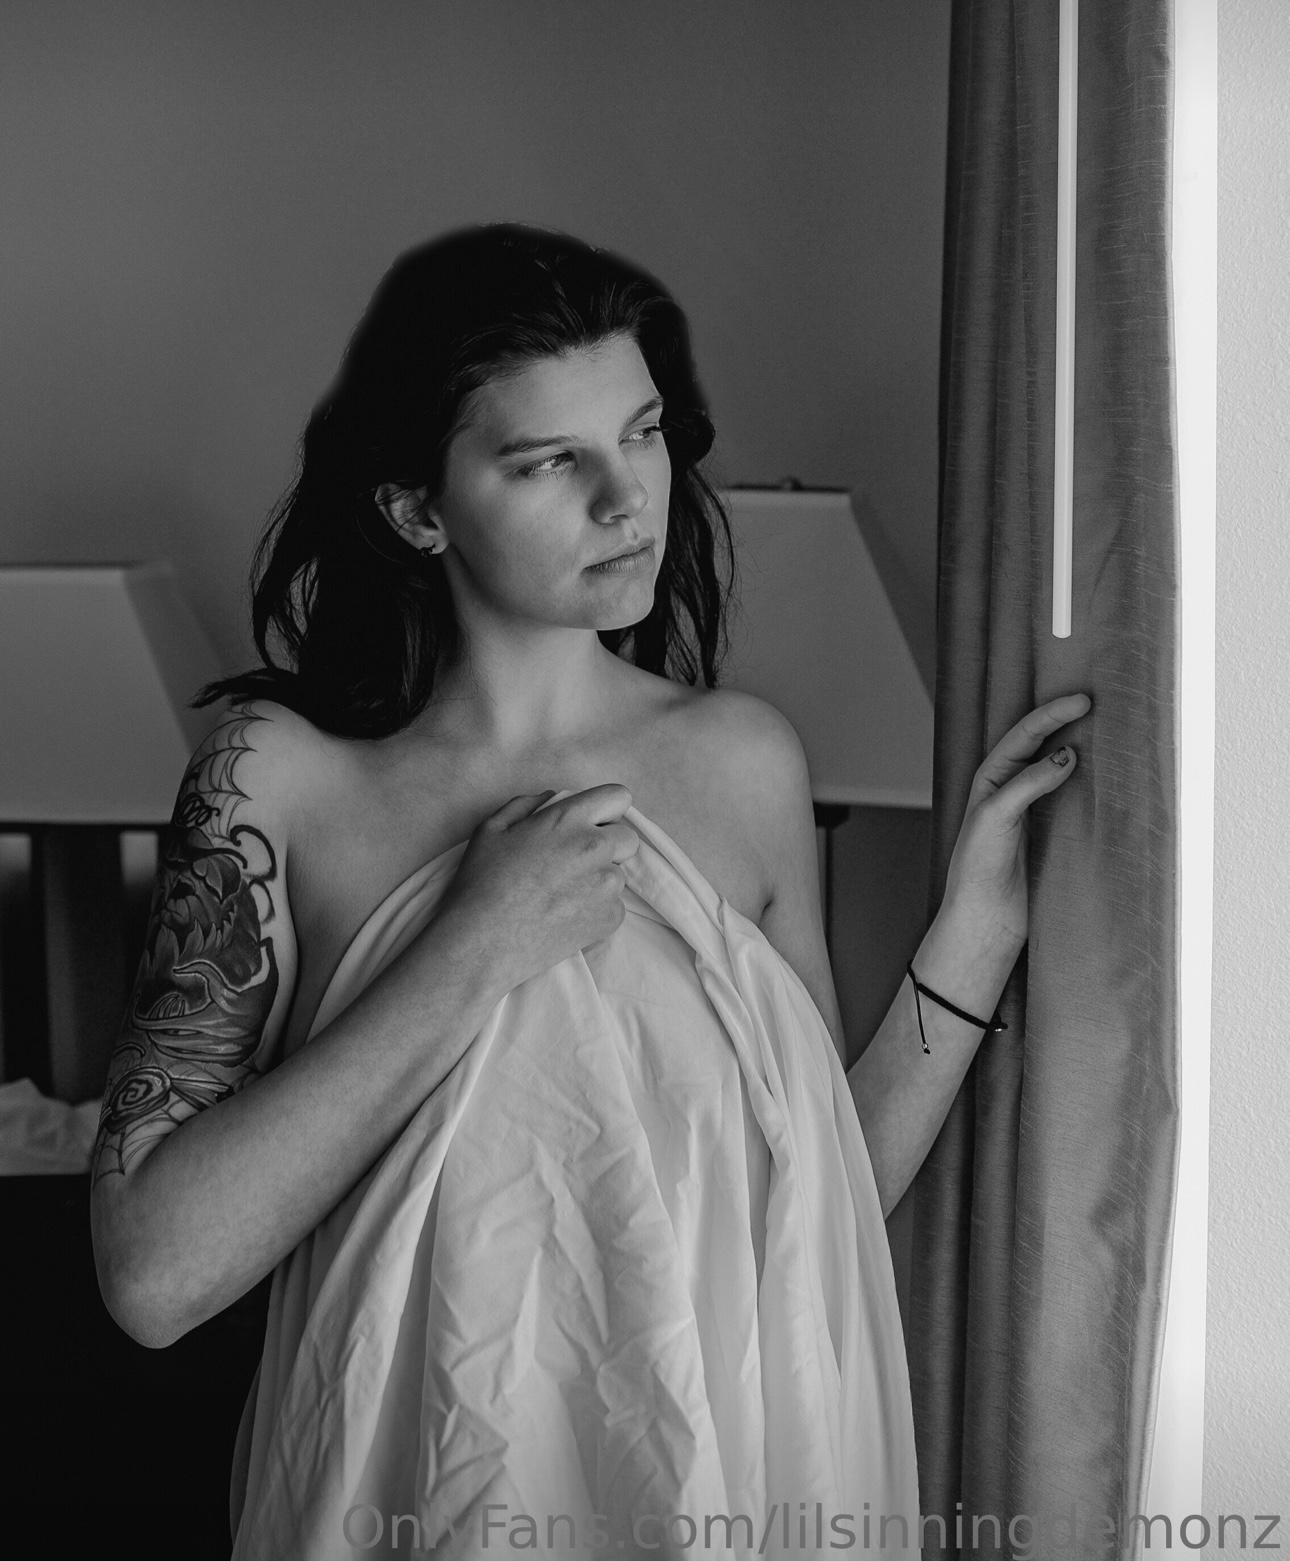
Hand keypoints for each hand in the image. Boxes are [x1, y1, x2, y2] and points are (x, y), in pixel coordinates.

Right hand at [428, 784, 639, 993]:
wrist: (483, 943)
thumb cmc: (481, 883)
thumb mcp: (492, 829)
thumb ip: (527, 805)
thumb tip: (552, 798)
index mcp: (569, 819)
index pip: (618, 797)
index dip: (608, 809)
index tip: (594, 823)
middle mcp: (596, 847)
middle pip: (627, 838)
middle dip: (609, 845)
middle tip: (575, 863)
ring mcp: (607, 884)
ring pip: (619, 874)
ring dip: (600, 880)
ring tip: (563, 895)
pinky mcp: (611, 917)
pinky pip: (615, 905)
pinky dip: (597, 909)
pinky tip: (565, 915)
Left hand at [940, 693, 1091, 949]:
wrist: (986, 917)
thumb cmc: (978, 866)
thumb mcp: (997, 817)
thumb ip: (1028, 784)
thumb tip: (1066, 755)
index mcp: (991, 778)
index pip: (1023, 736)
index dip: (1050, 715)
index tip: (1081, 701)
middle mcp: (1011, 788)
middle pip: (1041, 744)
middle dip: (1065, 721)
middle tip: (1096, 702)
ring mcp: (1034, 808)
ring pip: (1059, 769)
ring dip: (1080, 748)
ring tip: (1105, 728)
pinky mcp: (1052, 832)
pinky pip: (1073, 799)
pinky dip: (1090, 784)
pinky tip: (1107, 775)